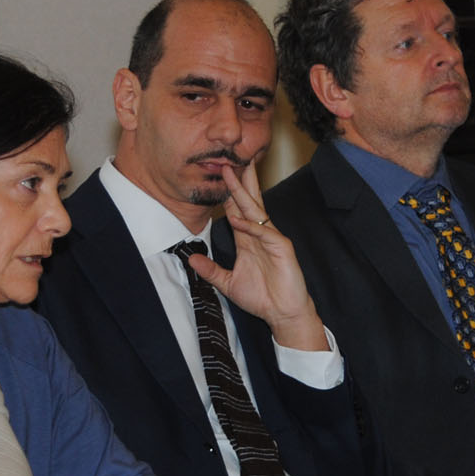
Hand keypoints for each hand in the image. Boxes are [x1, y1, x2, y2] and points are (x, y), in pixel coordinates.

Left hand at [185, 162, 327, 350]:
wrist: (283, 313)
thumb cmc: (262, 297)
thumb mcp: (228, 283)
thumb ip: (210, 271)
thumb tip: (191, 259)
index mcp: (248, 240)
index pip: (236, 211)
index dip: (228, 194)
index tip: (219, 176)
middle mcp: (260, 235)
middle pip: (248, 203)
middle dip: (238, 182)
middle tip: (228, 162)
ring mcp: (272, 239)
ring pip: (256, 211)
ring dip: (243, 193)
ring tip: (234, 175)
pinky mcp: (282, 248)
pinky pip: (264, 233)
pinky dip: (250, 226)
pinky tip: (237, 218)